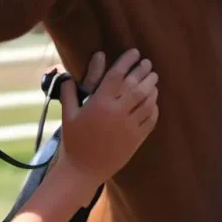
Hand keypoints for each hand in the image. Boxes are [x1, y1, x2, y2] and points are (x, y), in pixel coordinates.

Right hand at [56, 49, 159, 187]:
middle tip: (147, 63)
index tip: (134, 52)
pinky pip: (151, 118)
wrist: (84, 169)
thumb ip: (69, 93)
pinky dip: (154, 106)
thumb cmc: (73, 141)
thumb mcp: (67, 115)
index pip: (117, 75)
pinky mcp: (137, 138)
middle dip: (143, 71)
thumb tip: (66, 75)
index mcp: (99, 103)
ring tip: (153, 78)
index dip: (126, 61)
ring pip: (147, 100)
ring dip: (152, 87)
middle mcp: (117, 112)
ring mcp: (129, 126)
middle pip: (136, 85)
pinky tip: (154, 101)